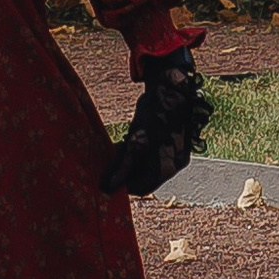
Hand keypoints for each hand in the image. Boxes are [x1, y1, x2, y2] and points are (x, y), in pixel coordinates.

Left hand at [101, 46, 210, 197]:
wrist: (169, 91)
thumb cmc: (155, 119)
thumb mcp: (136, 145)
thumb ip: (123, 168)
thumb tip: (107, 187)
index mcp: (169, 167)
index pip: (143, 187)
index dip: (123, 186)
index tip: (107, 181)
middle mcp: (172, 161)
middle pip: (143, 176)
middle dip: (124, 172)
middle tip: (106, 167)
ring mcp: (169, 149)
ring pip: (143, 162)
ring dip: (127, 161)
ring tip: (112, 154)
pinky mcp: (163, 137)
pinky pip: (147, 151)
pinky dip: (134, 150)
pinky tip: (122, 143)